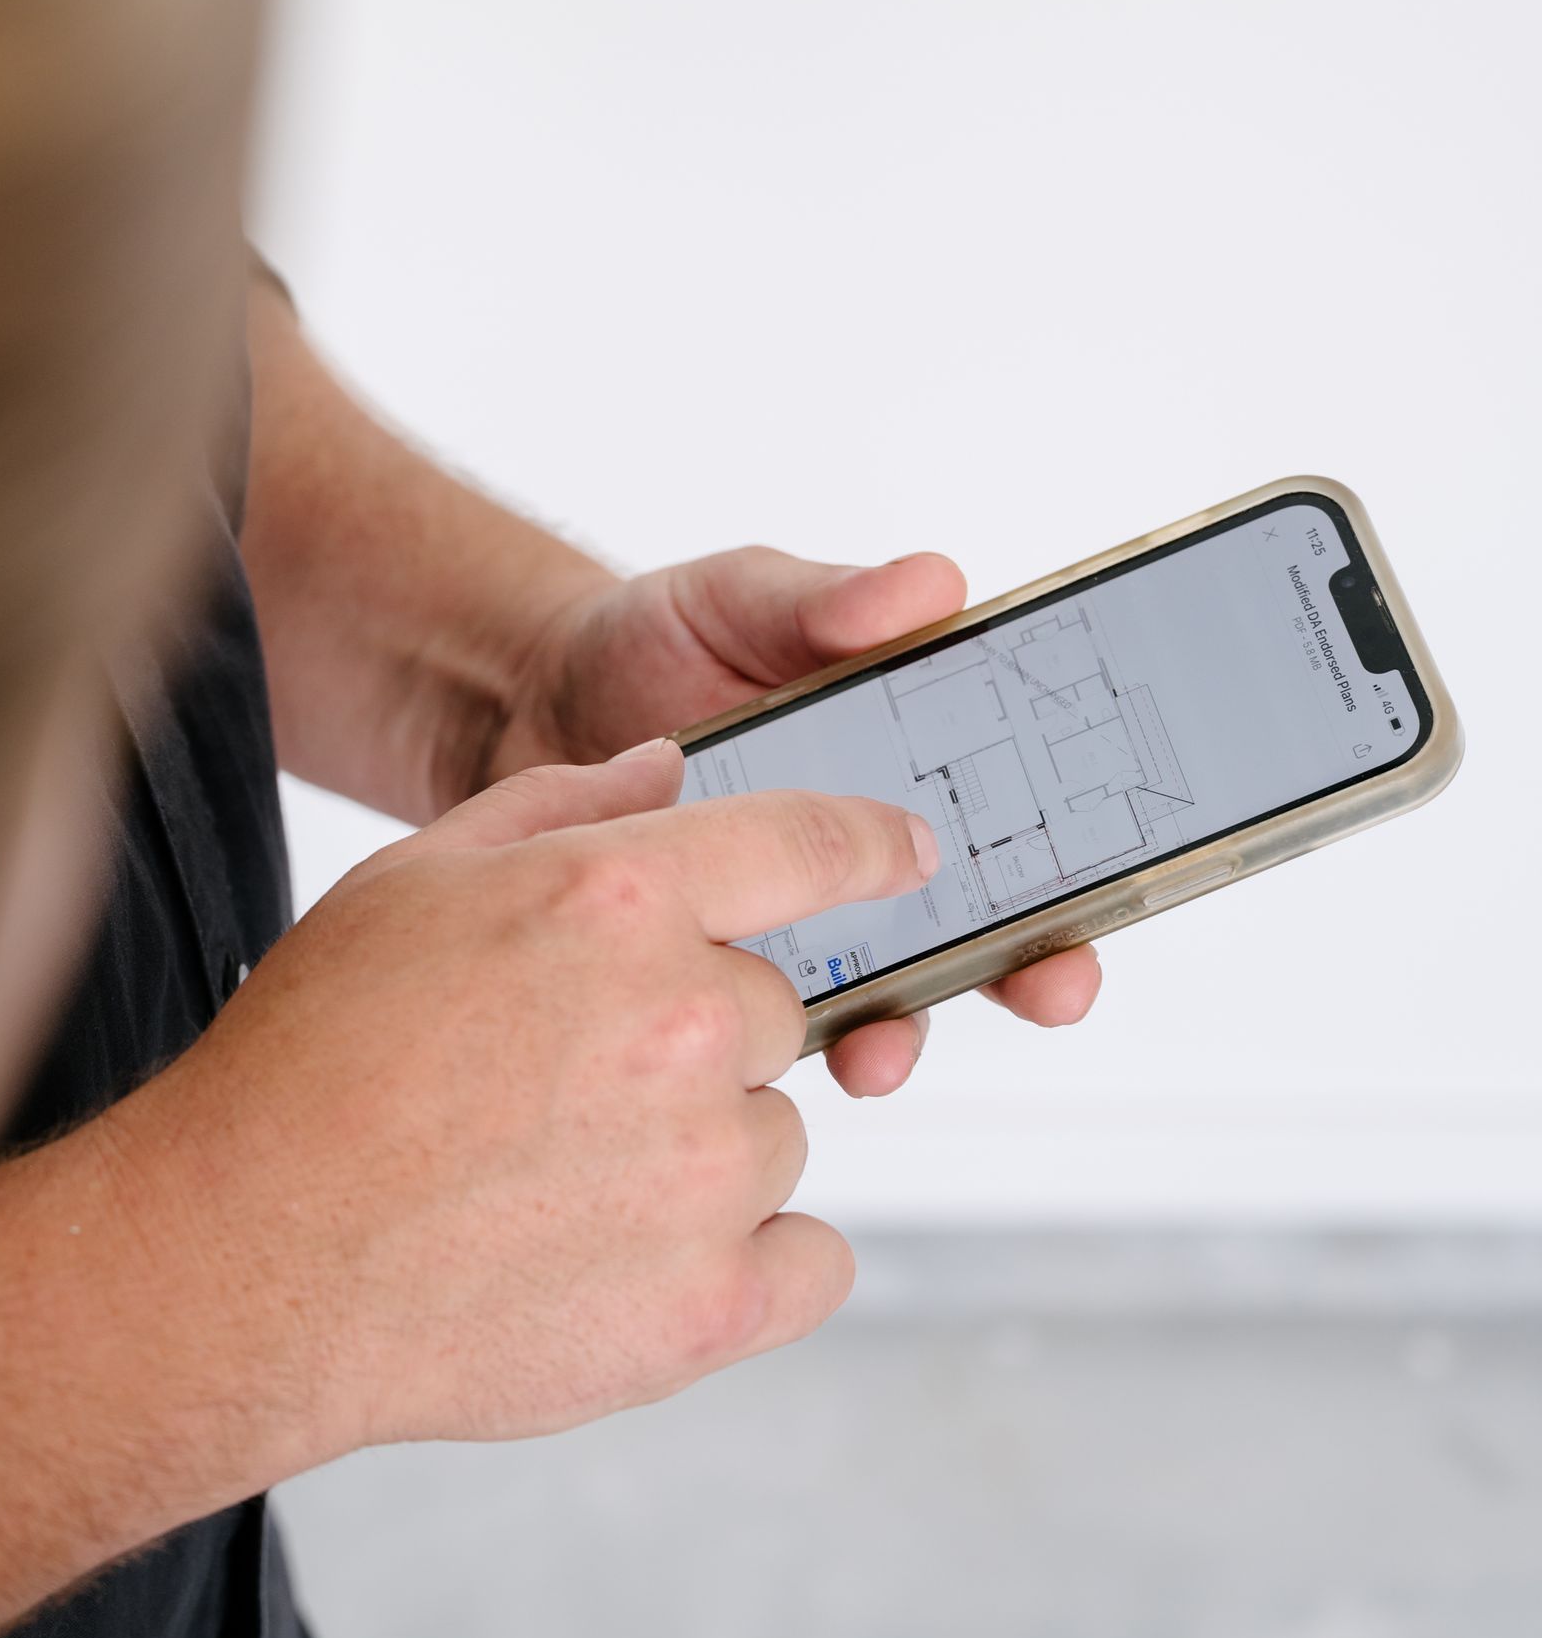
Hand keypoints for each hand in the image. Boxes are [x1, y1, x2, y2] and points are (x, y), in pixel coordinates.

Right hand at [154, 742, 938, 1463]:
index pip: (808, 844)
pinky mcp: (712, 1309)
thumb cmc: (313, 1057)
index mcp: (615, 897)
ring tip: (553, 1180)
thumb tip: (670, 770)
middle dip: (694, 1034)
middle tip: (563, 1082)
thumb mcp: (412, 879)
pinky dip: (750, 1265)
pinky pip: (813, 1259)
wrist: (243, 1264)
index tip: (909, 854)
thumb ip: (561, 806)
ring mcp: (705, 1173)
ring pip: (777, 1133)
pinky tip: (631, 1262)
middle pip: (772, 1009)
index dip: (870, 844)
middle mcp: (683, 1022)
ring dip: (703, 1150)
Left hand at [486, 547, 1102, 1091]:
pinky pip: (775, 1028)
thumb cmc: (649, 640)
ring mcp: (806, 920)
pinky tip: (773, 1053)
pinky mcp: (726, 969)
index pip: (1033, 812)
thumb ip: (827, 601)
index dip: (1087, 853)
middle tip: (1054, 983)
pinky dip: (786, 1050)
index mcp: (911, 760)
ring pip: (892, 997)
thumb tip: (931, 584)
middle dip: (1037, 964)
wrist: (522, 708)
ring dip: (907, 1029)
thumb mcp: (737, 599)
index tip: (1114, 877)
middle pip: (992, 925)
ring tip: (883, 1044)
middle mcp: (875, 854)